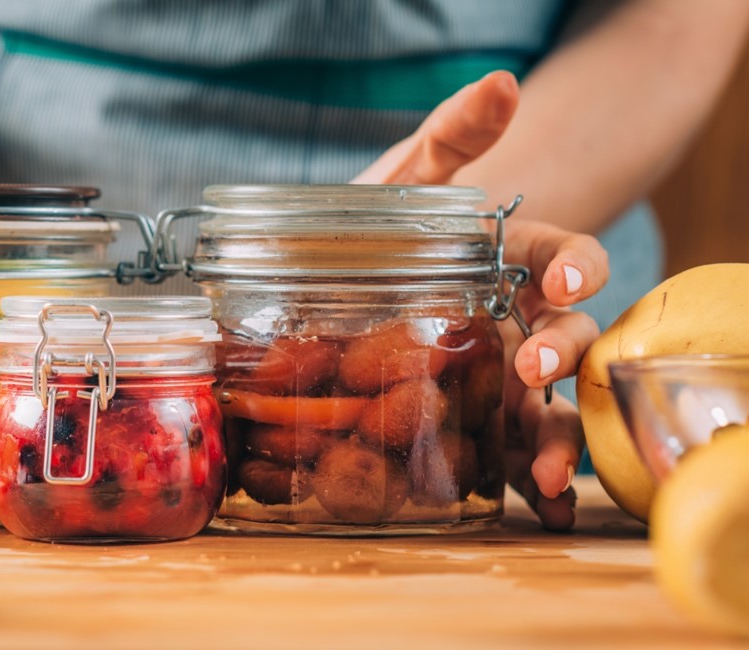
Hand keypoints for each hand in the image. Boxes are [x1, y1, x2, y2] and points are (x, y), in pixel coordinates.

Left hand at [354, 70, 608, 530]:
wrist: (342, 264)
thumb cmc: (382, 216)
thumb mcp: (409, 175)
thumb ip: (451, 135)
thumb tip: (501, 83)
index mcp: (507, 256)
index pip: (563, 255)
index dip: (577, 266)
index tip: (565, 280)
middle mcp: (512, 315)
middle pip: (563, 336)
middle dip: (561, 354)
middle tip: (536, 369)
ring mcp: (492, 367)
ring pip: (541, 401)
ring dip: (551, 437)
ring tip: (546, 476)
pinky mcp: (465, 409)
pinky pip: (501, 445)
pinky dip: (522, 477)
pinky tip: (532, 506)